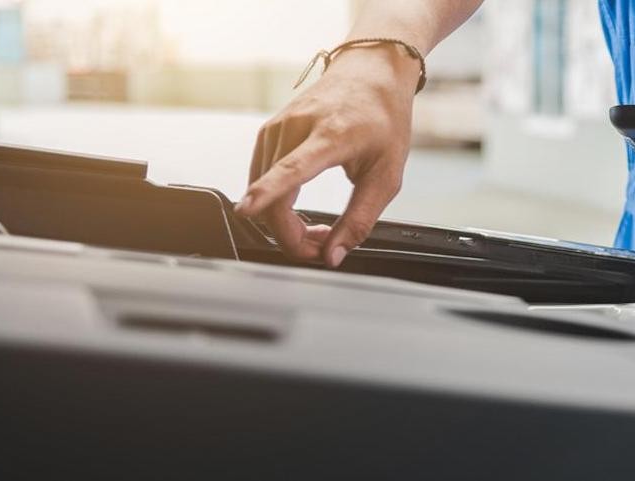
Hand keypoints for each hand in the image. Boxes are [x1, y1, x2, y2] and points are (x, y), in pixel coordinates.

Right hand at [234, 45, 418, 266]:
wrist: (370, 72)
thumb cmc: (384, 119)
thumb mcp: (387, 175)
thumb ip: (360, 219)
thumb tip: (333, 256)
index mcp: (331, 135)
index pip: (292, 168)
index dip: (268, 193)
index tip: (246, 209)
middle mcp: (297, 127)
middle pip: (273, 194)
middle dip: (290, 235)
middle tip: (322, 248)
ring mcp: (277, 127)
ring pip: (262, 191)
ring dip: (284, 222)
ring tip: (321, 229)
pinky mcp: (268, 132)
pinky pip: (261, 178)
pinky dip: (276, 203)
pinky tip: (300, 208)